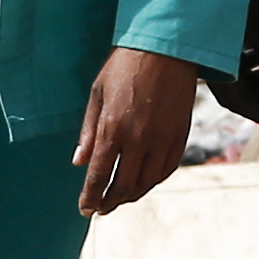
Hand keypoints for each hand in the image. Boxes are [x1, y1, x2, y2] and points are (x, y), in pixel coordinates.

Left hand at [75, 45, 200, 217]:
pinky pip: (166, 169)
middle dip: (109, 202)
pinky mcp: (179, 136)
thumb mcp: (97, 95)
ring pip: (146, 182)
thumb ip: (88, 133)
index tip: (85, 209)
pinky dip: (153, 181)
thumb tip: (79, 163)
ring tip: (119, 200)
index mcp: (112, 128)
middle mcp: (138, 139)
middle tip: (100, 209)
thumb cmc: (124, 67)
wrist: (166, 48)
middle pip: (123, 186)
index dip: (91, 197)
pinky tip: (143, 183)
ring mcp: (162, 139)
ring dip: (131, 196)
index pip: (99, 176)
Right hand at [204, 0, 258, 126]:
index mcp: (211, 58)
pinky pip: (229, 57)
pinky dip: (249, 59)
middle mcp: (203, 57)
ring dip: (258, 73)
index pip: (235, 99)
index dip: (258, 112)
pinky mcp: (208, 33)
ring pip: (233, 73)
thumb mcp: (257, 19)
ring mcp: (204, 46)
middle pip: (235, 89)